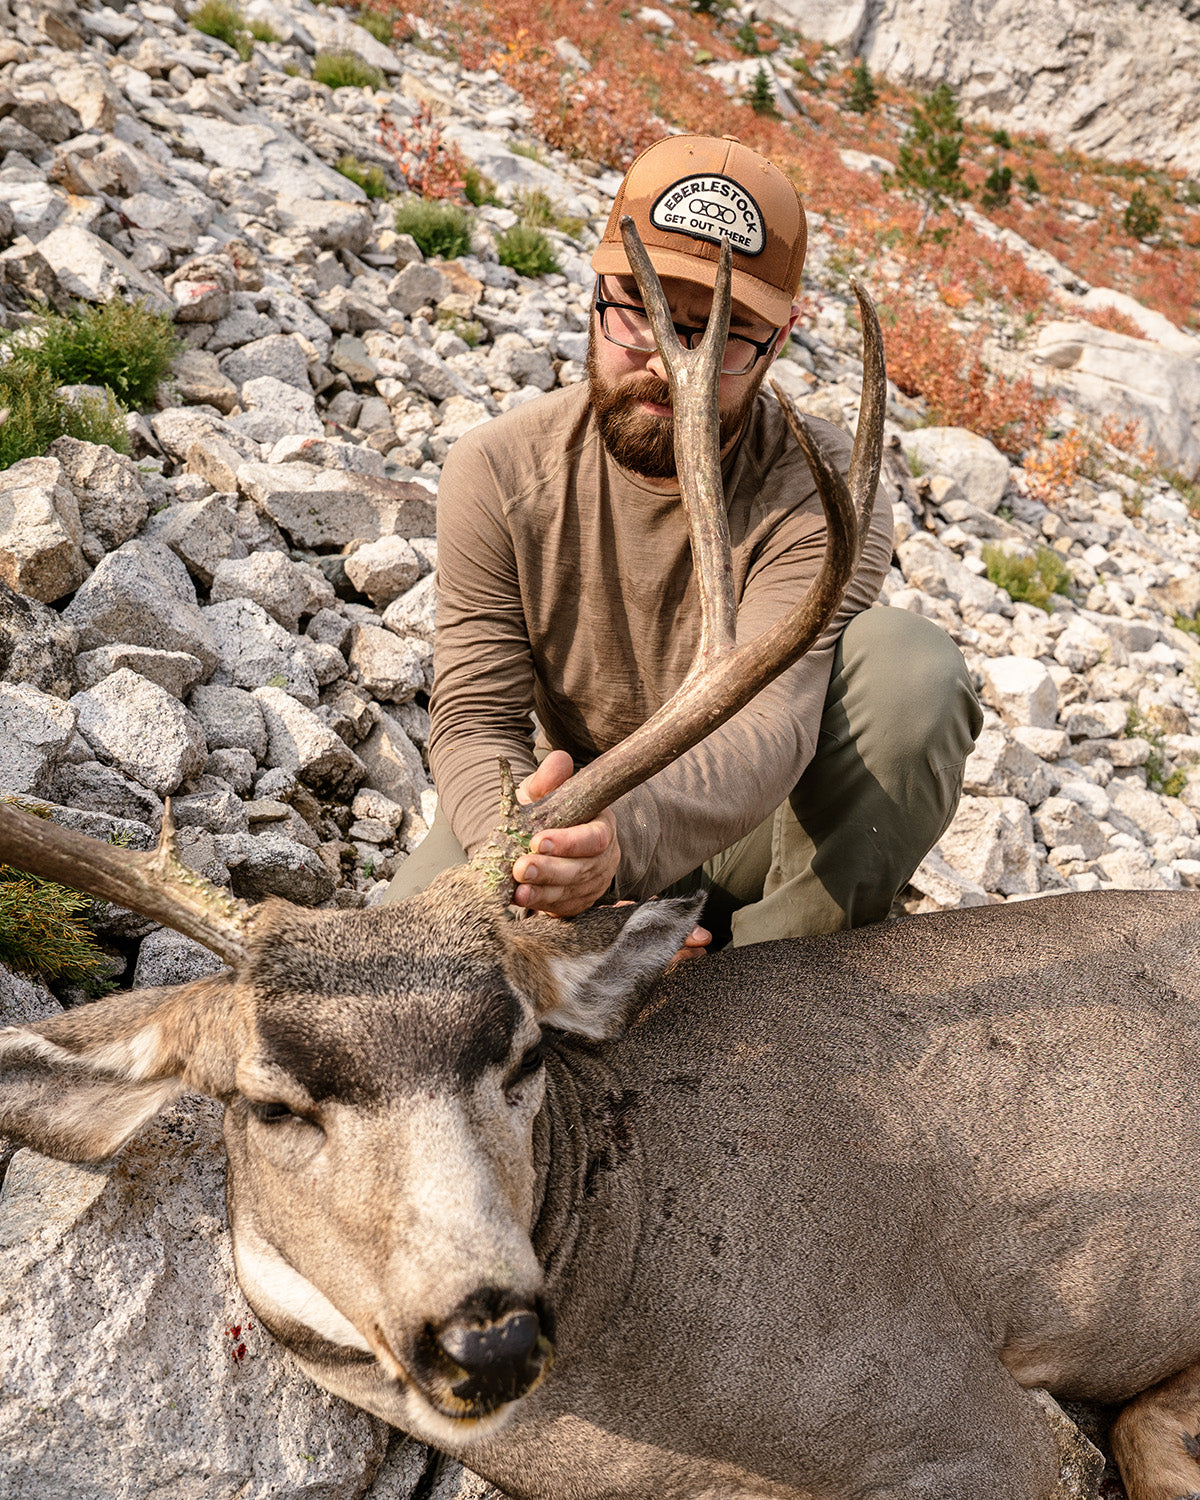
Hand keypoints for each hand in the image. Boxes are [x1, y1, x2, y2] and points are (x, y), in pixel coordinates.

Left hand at [511, 751, 621, 916]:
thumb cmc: (548, 813)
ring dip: (542, 891)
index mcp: (601, 825)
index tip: (539, 841)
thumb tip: (559, 760)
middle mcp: (603, 857)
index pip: (594, 837)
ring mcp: (592, 882)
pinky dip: (541, 904)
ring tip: (518, 889)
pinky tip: (521, 899)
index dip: (569, 842)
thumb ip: (549, 779)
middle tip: (522, 867)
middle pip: (582, 868)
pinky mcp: (578, 902)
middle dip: (550, 870)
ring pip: (571, 891)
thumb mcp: (545, 793)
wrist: (542, 842)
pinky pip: (563, 907)